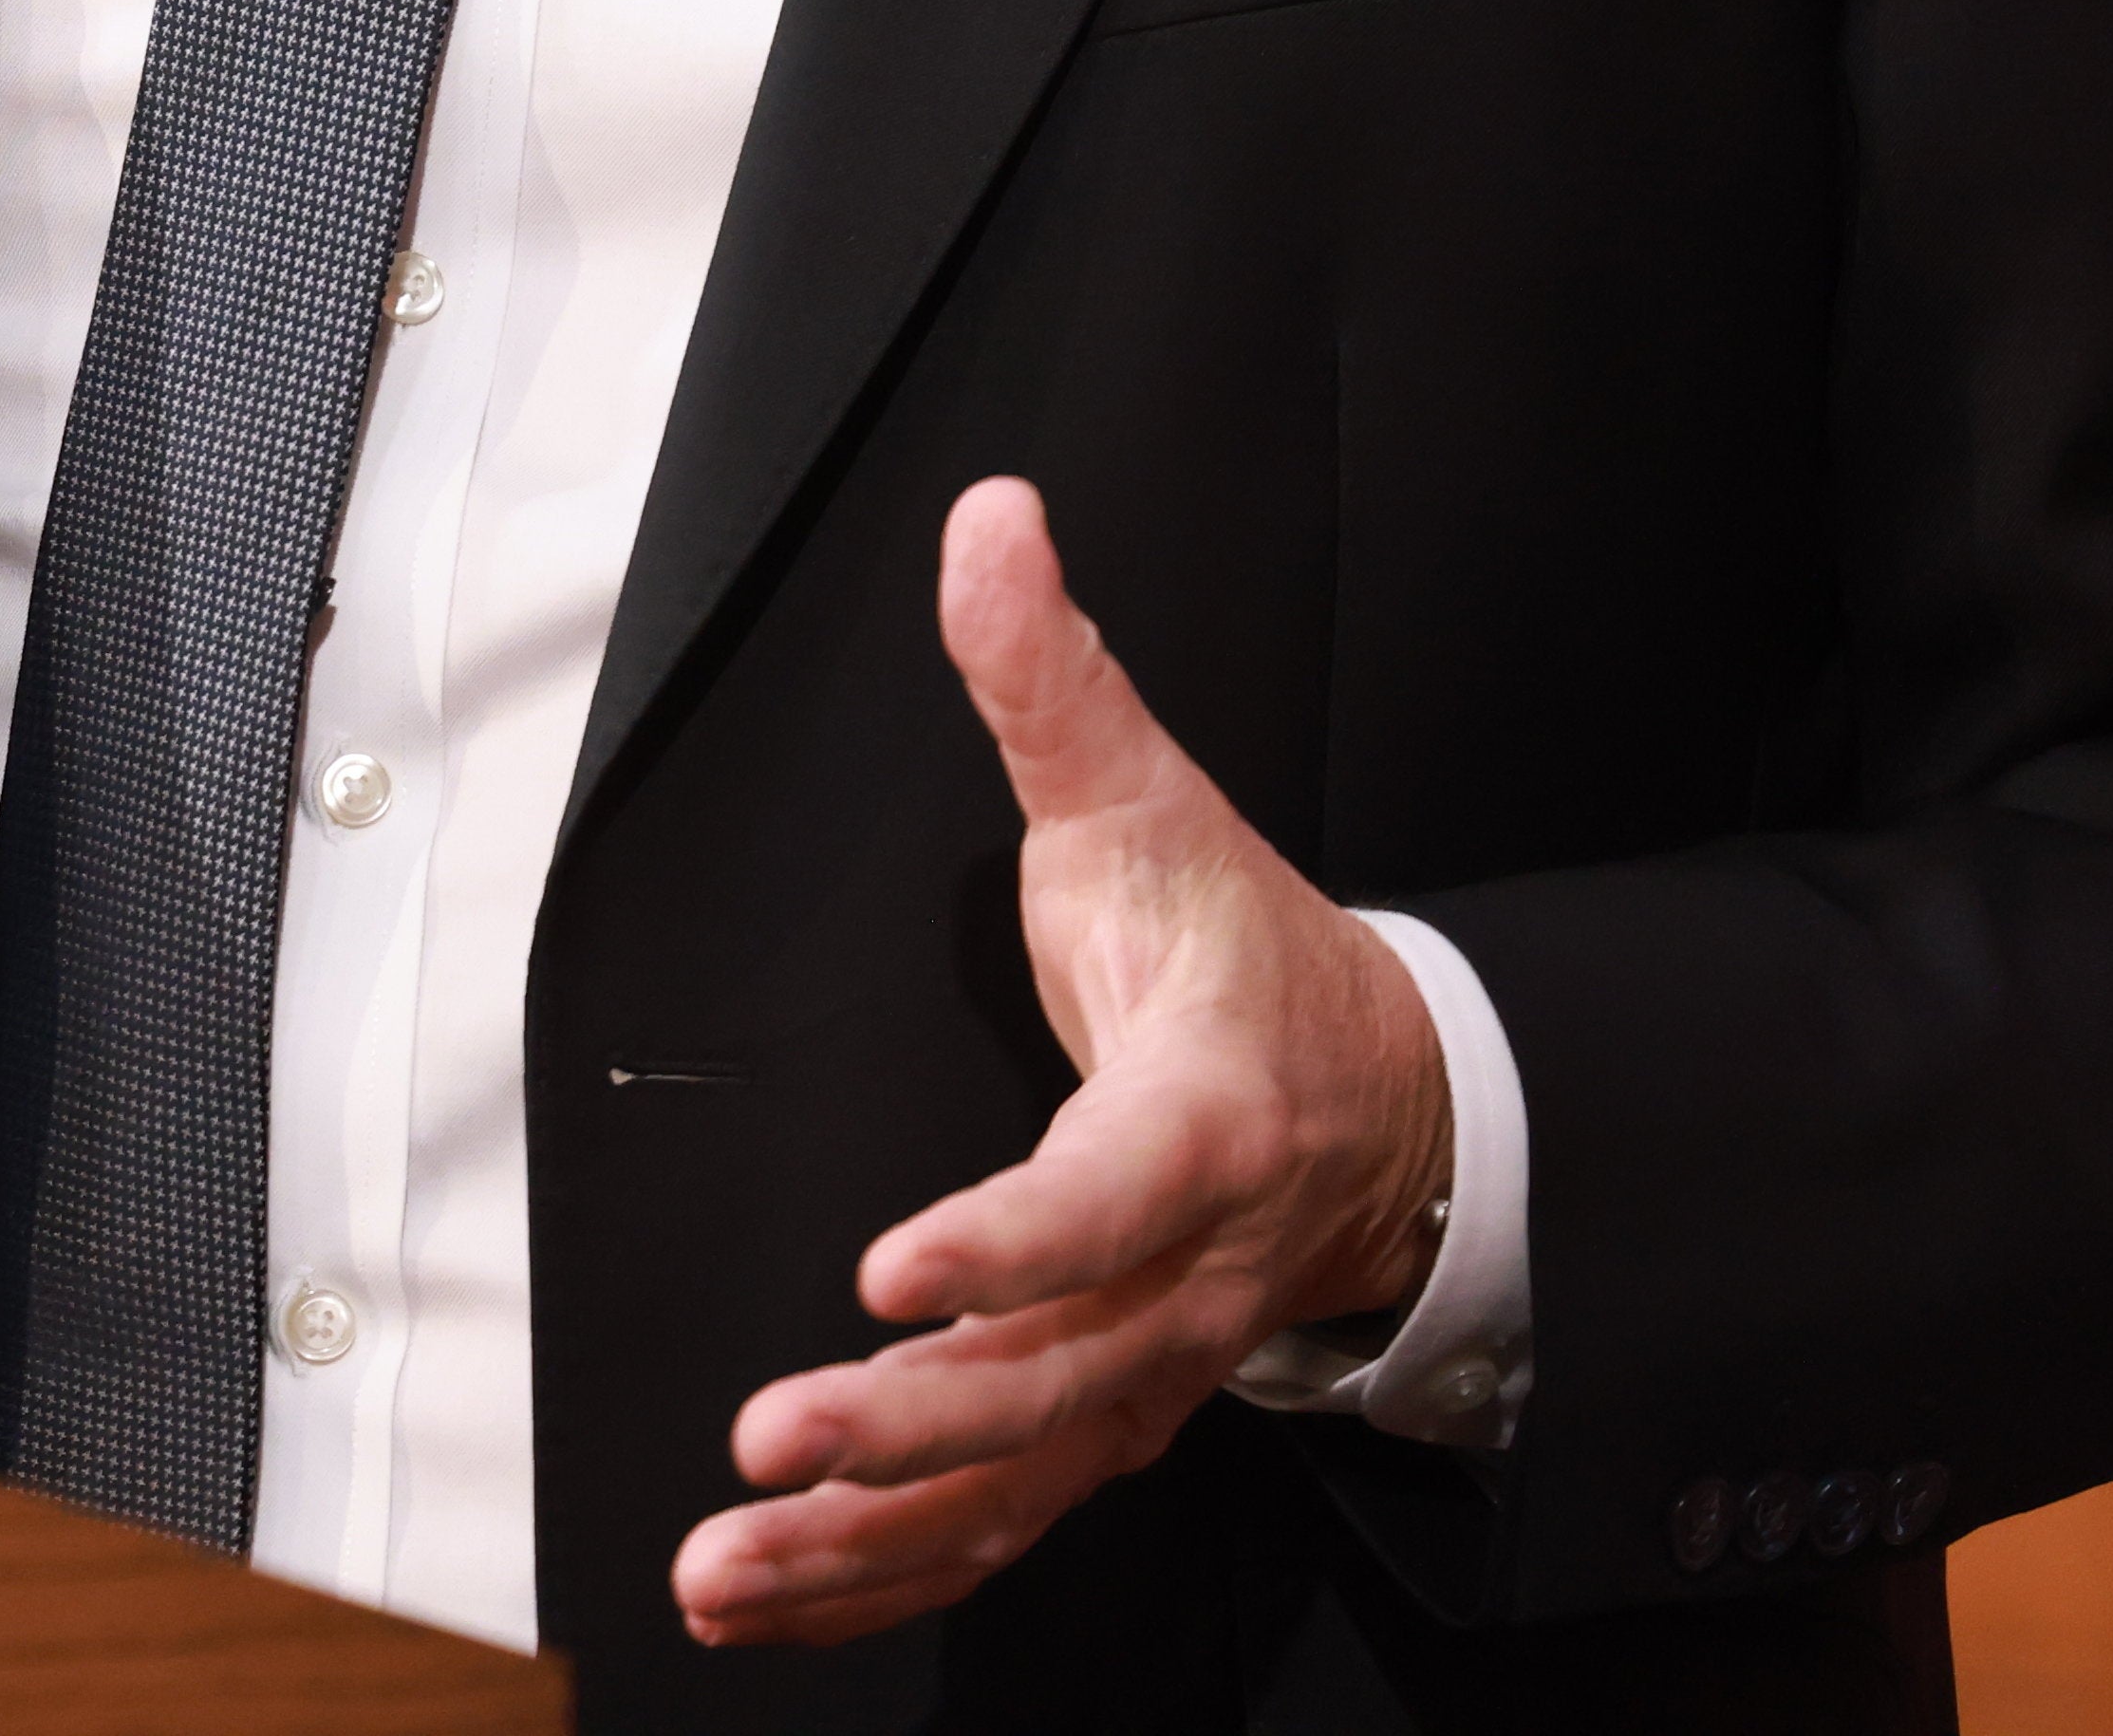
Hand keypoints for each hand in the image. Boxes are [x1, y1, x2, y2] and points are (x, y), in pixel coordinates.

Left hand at [673, 478, 1452, 1650]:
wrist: (1387, 1106)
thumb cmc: (1242, 952)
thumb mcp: (1155, 799)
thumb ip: (1054, 678)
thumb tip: (991, 519)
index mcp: (1203, 1125)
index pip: (1112, 1202)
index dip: (1011, 1244)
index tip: (895, 1269)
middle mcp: (1183, 1279)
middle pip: (1053, 1378)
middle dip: (911, 1419)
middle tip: (773, 1437)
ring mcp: (1145, 1370)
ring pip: (1014, 1482)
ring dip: (867, 1536)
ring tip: (725, 1561)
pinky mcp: (1101, 1420)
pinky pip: (994, 1520)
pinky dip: (881, 1571)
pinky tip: (762, 1593)